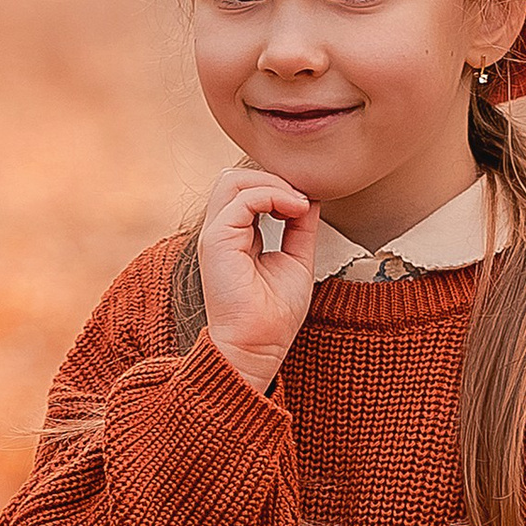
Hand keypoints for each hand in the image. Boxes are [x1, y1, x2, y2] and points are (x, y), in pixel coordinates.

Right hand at [196, 163, 318, 393]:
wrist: (257, 346)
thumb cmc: (274, 315)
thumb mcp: (296, 259)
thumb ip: (299, 228)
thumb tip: (309, 198)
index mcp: (235, 236)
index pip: (247, 191)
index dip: (278, 187)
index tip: (306, 204)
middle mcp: (221, 233)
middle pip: (236, 179)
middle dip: (274, 178)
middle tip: (302, 198)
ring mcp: (216, 235)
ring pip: (233, 180)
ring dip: (273, 183)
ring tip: (297, 203)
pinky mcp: (216, 241)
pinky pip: (242, 199)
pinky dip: (273, 195)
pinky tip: (294, 210)